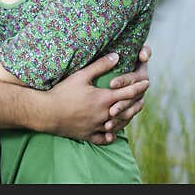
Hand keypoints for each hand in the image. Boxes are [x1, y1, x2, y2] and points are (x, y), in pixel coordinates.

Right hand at [32, 53, 148, 143]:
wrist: (47, 113)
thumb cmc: (63, 92)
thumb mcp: (81, 75)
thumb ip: (100, 66)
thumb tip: (117, 56)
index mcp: (104, 99)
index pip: (128, 93)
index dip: (139, 87)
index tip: (147, 83)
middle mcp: (104, 115)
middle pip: (126, 110)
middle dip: (136, 104)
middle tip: (142, 99)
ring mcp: (96, 127)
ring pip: (117, 125)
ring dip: (127, 119)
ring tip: (131, 114)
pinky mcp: (87, 135)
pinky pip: (103, 138)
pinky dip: (110, 135)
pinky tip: (112, 133)